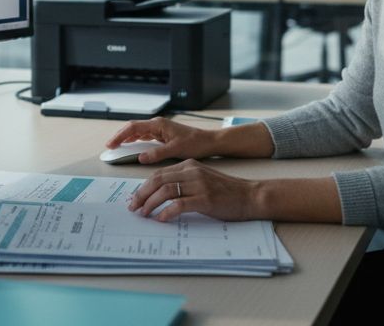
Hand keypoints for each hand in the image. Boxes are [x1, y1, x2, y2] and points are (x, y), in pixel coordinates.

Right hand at [104, 117, 217, 163]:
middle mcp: (157, 125)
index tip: (111, 144)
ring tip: (117, 146)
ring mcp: (160, 129)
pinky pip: (144, 136)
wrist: (208, 142)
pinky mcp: (162, 135)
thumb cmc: (195, 143)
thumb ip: (157, 153)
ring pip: (138, 132)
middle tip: (110, 146)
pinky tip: (132, 146)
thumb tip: (140, 157)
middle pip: (133, 128)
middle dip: (120, 136)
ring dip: (126, 138)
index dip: (120, 135)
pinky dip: (135, 140)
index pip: (133, 128)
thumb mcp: (175, 149)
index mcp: (159, 125)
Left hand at [127, 159, 260, 221]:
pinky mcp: (205, 199)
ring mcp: (199, 184)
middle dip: (141, 194)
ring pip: (165, 191)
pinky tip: (161, 219)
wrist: (250, 196)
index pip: (159, 173)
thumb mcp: (202, 180)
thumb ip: (183, 182)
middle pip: (158, 180)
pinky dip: (166, 212)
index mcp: (189, 165)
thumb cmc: (226, 192)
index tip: (135, 198)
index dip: (144, 186)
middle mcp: (192, 171)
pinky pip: (179, 204)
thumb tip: (159, 196)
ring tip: (144, 214)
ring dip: (150, 203)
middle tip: (133, 207)